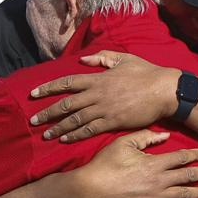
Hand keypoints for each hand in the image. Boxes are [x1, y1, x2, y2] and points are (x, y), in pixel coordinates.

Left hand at [30, 50, 179, 141]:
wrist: (164, 90)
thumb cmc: (146, 73)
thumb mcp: (123, 59)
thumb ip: (102, 58)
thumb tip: (84, 58)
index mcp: (98, 78)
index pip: (67, 83)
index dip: (48, 88)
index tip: (34, 94)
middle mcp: (97, 94)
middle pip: (66, 104)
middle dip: (47, 112)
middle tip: (33, 120)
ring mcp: (104, 109)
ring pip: (75, 120)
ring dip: (58, 127)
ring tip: (46, 135)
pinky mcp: (113, 122)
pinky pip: (89, 130)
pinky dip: (75, 135)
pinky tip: (65, 139)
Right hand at [74, 129, 197, 197]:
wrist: (91, 190)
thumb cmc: (105, 164)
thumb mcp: (123, 143)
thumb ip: (145, 137)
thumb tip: (165, 137)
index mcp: (155, 162)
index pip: (182, 158)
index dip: (197, 155)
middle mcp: (160, 180)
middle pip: (189, 176)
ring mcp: (157, 197)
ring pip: (185, 194)